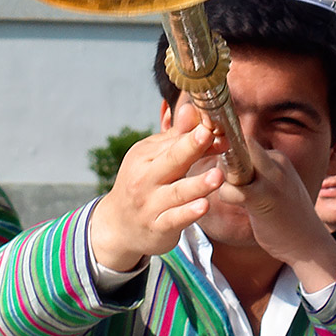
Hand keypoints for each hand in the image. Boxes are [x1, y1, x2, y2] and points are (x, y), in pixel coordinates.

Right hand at [89, 117, 224, 271]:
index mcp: (143, 156)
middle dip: (191, 147)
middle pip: (172, 161)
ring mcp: (150, 204)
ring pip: (177, 192)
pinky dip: (188, 213)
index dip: (197, 135)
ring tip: (217, 176)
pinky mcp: (158, 227)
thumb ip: (176, 138)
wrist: (118, 225)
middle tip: (209, 135)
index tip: (217, 125)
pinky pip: (174, 219)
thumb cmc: (142, 185)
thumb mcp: (152, 159)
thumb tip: (191, 108)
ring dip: (198, 184)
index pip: (174, 142)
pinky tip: (204, 206)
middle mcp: (144, 179)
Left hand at [215, 142, 335, 288]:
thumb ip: (255, 171)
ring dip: (224, 182)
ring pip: (230, 168)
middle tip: (224, 180)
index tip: (225, 169)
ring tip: (236, 197)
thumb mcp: (274, 185)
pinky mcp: (263, 198)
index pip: (243, 142)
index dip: (228, 153)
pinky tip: (238, 205)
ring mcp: (272, 180)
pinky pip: (231, 190)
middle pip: (235, 148)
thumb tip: (223, 161)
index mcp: (278, 158)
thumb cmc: (286, 217)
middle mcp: (276, 163)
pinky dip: (226, 196)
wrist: (309, 244)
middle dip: (223, 162)